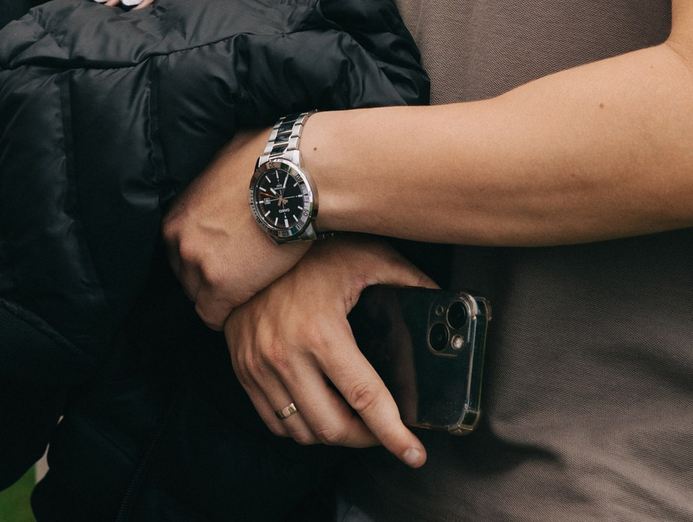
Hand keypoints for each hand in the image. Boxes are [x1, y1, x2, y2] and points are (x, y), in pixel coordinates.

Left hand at [163, 126, 302, 327]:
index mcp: (177, 212)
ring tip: (246, 294)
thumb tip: (224, 169)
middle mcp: (177, 238)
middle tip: (239, 278)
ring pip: (198, 297)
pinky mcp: (219, 284)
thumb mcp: (225, 159)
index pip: (178, 249)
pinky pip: (213, 316)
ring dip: (220, 297)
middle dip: (209, 278)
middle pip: (185, 275)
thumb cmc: (268, 161)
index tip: (224, 260)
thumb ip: (214, 177)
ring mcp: (196, 262)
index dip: (203, 257)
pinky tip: (246, 308)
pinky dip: (228, 316)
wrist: (293, 177)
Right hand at [224, 237, 433, 464]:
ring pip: (303, 431)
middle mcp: (284, 355)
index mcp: (320, 331)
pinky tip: (320, 410)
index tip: (414, 455)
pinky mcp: (243, 369)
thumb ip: (410, 281)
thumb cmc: (310, 248)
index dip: (394, 434)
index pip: (365, 398)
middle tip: (386, 432)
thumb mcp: (368, 256)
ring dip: (334, 435)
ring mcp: (258, 365)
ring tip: (355, 420)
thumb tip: (449, 304)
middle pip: (333, 427)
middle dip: (368, 439)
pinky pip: (275, 422)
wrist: (248, 238)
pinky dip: (302, 428)